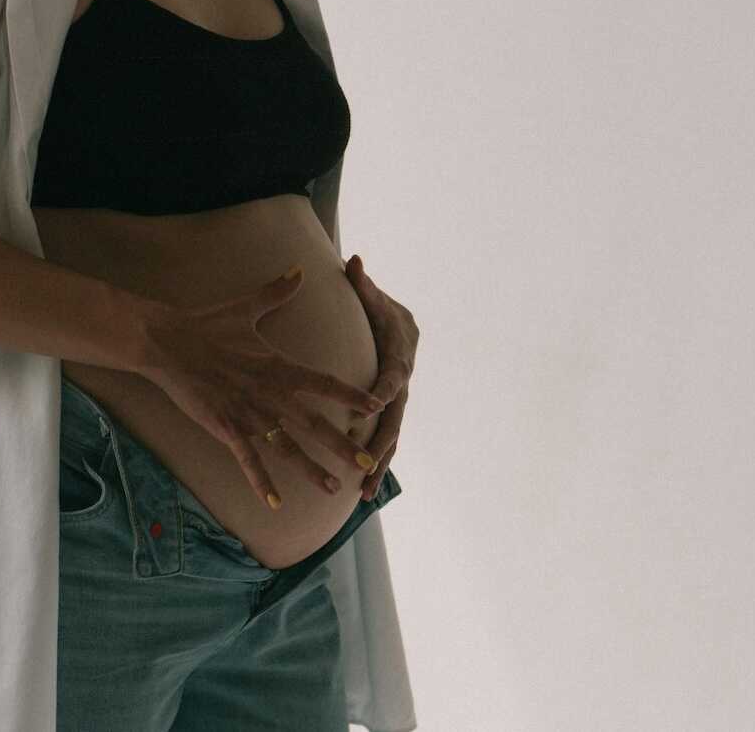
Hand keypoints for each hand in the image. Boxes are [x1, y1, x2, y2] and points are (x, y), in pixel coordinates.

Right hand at [143, 267, 386, 510]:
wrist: (166, 342)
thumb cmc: (206, 324)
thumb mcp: (246, 308)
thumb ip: (276, 291)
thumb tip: (299, 268)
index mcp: (277, 366)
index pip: (323, 383)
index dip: (350, 396)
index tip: (375, 407)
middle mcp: (268, 393)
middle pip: (314, 424)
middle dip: (343, 444)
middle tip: (368, 463)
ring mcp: (247, 413)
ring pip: (287, 447)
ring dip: (310, 468)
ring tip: (333, 487)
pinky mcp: (224, 427)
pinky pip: (247, 459)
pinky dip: (262, 482)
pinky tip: (276, 502)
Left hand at [343, 254, 418, 499]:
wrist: (401, 325)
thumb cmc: (382, 310)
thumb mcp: (374, 297)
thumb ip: (363, 284)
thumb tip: (354, 260)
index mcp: (398, 359)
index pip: (390, 379)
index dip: (382, 391)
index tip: (373, 405)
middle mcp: (401, 387)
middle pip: (393, 421)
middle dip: (380, 447)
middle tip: (366, 470)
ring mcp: (397, 403)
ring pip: (390, 439)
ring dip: (378, 465)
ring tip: (362, 494)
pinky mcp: (389, 413)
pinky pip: (383, 441)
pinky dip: (376, 462)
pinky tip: (361, 488)